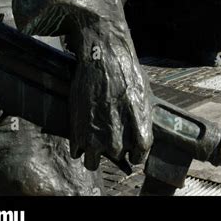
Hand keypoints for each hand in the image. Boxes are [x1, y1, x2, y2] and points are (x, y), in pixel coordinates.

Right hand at [69, 24, 152, 170]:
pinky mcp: (77, 134)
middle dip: (113, 145)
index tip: (128, 146)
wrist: (103, 58)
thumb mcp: (143, 96)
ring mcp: (96, 140)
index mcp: (140, 134)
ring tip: (93, 137)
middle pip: (116, 157)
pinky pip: (77, 152)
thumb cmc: (126, 72)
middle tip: (109, 130)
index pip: (138, 157)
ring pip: (92, 162)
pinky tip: (82, 130)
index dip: (133, 152)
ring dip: (93, 152)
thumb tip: (139, 131)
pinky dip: (78, 144)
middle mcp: (119, 141)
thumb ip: (141, 121)